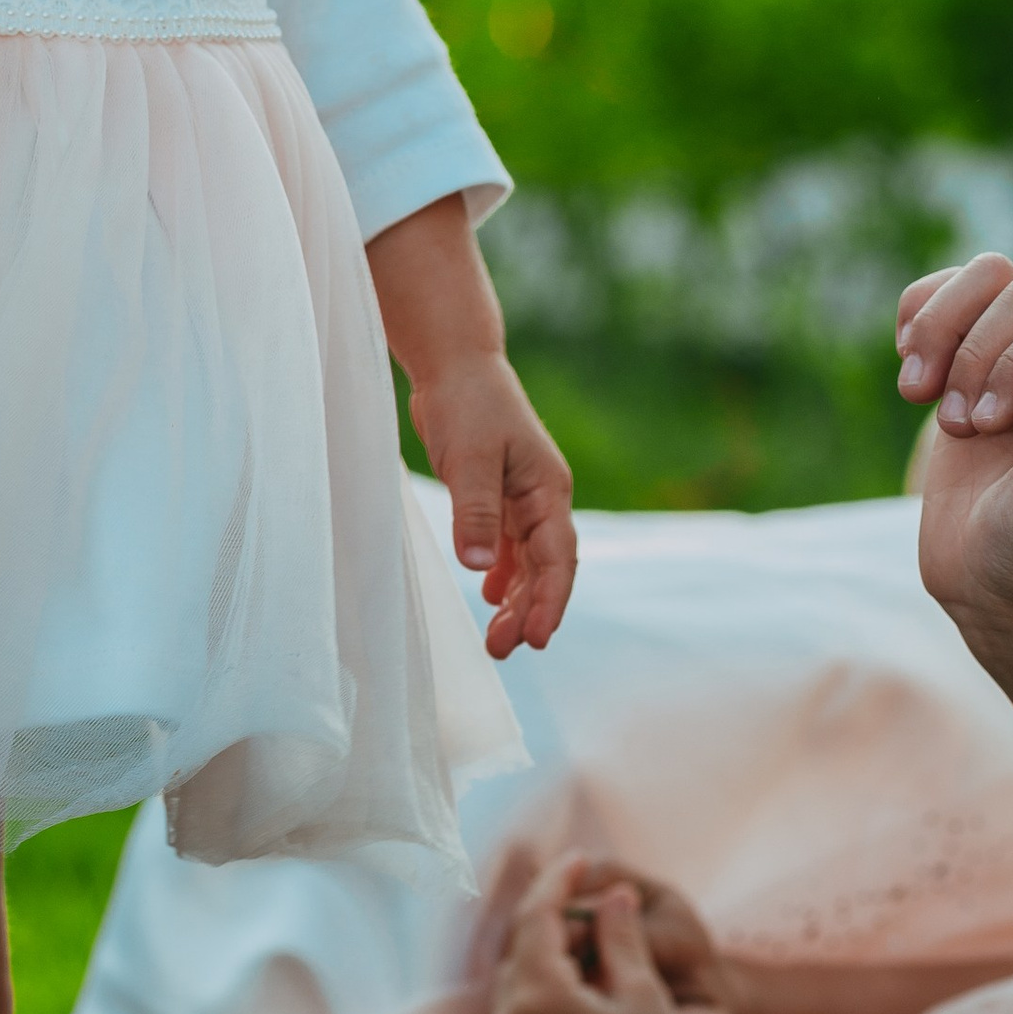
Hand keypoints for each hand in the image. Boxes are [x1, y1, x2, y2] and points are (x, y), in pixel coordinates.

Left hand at [408, 350, 577, 658]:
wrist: (455, 363)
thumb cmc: (467, 402)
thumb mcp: (469, 458)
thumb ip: (475, 512)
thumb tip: (478, 570)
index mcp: (547, 489)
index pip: (557, 557)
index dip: (550, 601)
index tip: (537, 639)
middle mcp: (541, 498)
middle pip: (545, 567)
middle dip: (530, 611)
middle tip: (503, 650)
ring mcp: (520, 496)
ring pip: (527, 561)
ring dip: (515, 599)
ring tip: (496, 639)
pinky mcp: (496, 493)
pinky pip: (507, 544)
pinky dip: (502, 572)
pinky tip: (491, 596)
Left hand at [487, 852, 710, 1013]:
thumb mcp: (643, 994)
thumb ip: (619, 934)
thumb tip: (609, 891)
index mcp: (537, 999)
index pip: (536, 918)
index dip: (558, 881)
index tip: (580, 857)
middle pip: (522, 944)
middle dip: (555, 915)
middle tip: (593, 897)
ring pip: (516, 972)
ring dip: (547, 948)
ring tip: (593, 937)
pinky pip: (516, 1003)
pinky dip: (541, 980)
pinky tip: (577, 973)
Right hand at [895, 255, 1012, 659]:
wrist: (996, 589)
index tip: (985, 428)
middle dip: (973, 352)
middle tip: (961, 426)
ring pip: (982, 278)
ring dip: (939, 331)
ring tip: (922, 395)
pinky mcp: (976, 356)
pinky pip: (944, 295)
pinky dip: (916, 324)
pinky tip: (913, 380)